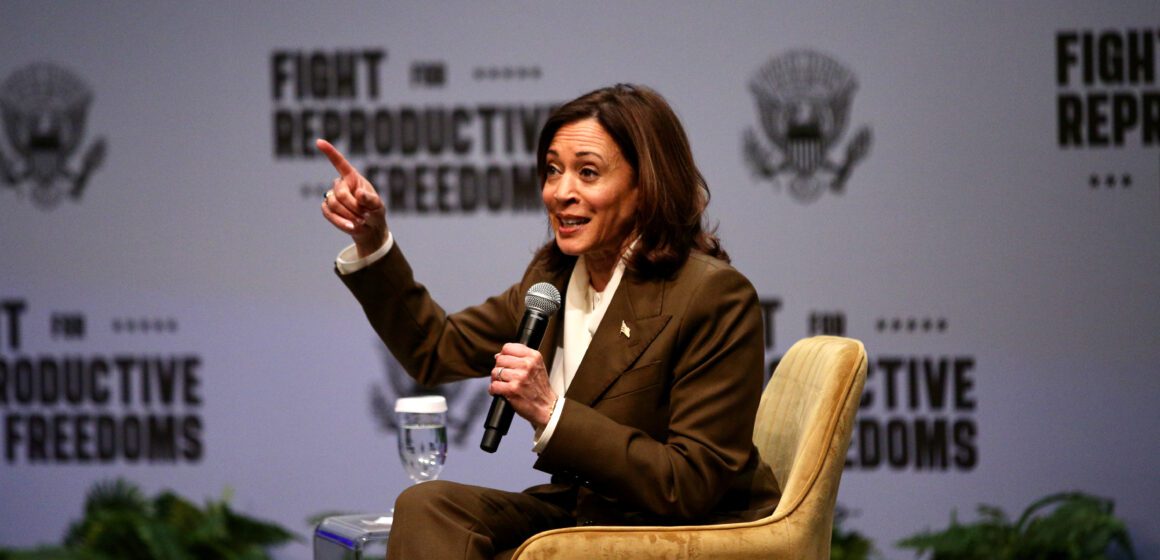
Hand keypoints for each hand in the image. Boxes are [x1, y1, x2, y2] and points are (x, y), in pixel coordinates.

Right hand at [317, 139, 386, 257]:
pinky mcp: (327, 208)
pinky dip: (341, 222)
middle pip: (340, 193)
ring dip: (349, 215)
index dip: (330, 152)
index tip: (319, 142)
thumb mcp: (378, 206)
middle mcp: (341, 185)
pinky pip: (328, 213)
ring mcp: (332, 196)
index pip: (340, 163)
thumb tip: (358, 194)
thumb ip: (370, 199)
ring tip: (361, 220)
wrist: (369, 228)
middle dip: (354, 207)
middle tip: (365, 215)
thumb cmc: (374, 213)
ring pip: (334, 204)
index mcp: (353, 178)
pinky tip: (352, 226)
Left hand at [489, 343, 557, 430]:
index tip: (506, 363)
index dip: (504, 355)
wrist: (546, 406)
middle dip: (499, 368)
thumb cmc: (539, 388)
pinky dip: (493, 390)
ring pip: (495, 372)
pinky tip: (499, 392)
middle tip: (505, 377)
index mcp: (533, 356)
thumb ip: (520, 357)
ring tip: (503, 384)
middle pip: (500, 359)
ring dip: (496, 380)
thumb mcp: (536, 366)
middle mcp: (527, 365)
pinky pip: (494, 385)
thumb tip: (497, 355)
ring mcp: (520, 377)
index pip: (508, 347)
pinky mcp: (513, 389)